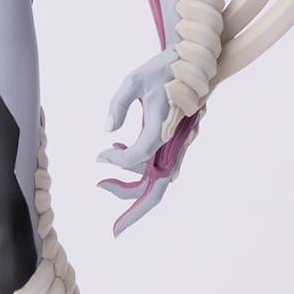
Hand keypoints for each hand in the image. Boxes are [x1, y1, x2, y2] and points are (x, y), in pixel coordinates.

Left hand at [97, 50, 203, 233]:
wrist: (195, 62)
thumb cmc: (163, 68)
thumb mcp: (133, 80)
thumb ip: (118, 104)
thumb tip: (107, 132)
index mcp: (165, 127)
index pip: (139, 157)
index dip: (117, 162)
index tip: (99, 157)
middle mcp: (174, 143)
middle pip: (157, 187)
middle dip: (135, 210)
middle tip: (114, 231)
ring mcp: (178, 146)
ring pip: (157, 180)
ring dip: (131, 186)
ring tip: (103, 182)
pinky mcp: (175, 144)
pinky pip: (158, 166)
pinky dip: (138, 169)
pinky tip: (115, 152)